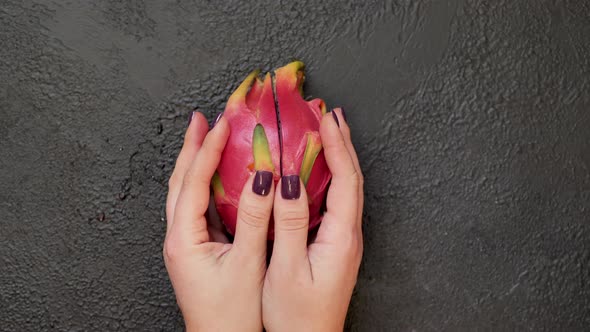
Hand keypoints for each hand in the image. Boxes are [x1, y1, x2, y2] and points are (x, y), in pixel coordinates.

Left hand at [164, 112, 273, 331]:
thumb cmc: (231, 314)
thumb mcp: (247, 263)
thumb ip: (255, 218)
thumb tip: (263, 178)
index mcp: (184, 238)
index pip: (193, 181)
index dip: (208, 149)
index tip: (222, 123)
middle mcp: (178, 237)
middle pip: (180, 181)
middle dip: (192, 148)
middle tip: (202, 120)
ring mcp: (184, 243)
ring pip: (184, 192)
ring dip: (195, 163)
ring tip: (205, 139)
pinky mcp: (195, 249)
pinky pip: (195, 206)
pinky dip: (203, 184)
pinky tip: (216, 177)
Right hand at [262, 109, 363, 331]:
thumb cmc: (297, 317)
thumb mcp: (287, 269)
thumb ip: (289, 224)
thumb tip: (286, 182)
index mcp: (341, 237)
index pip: (346, 179)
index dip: (337, 146)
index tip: (328, 119)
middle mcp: (348, 236)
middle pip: (352, 179)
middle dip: (342, 143)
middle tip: (331, 116)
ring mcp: (343, 241)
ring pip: (345, 188)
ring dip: (338, 157)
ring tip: (327, 134)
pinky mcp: (333, 246)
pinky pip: (335, 201)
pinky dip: (329, 177)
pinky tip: (316, 172)